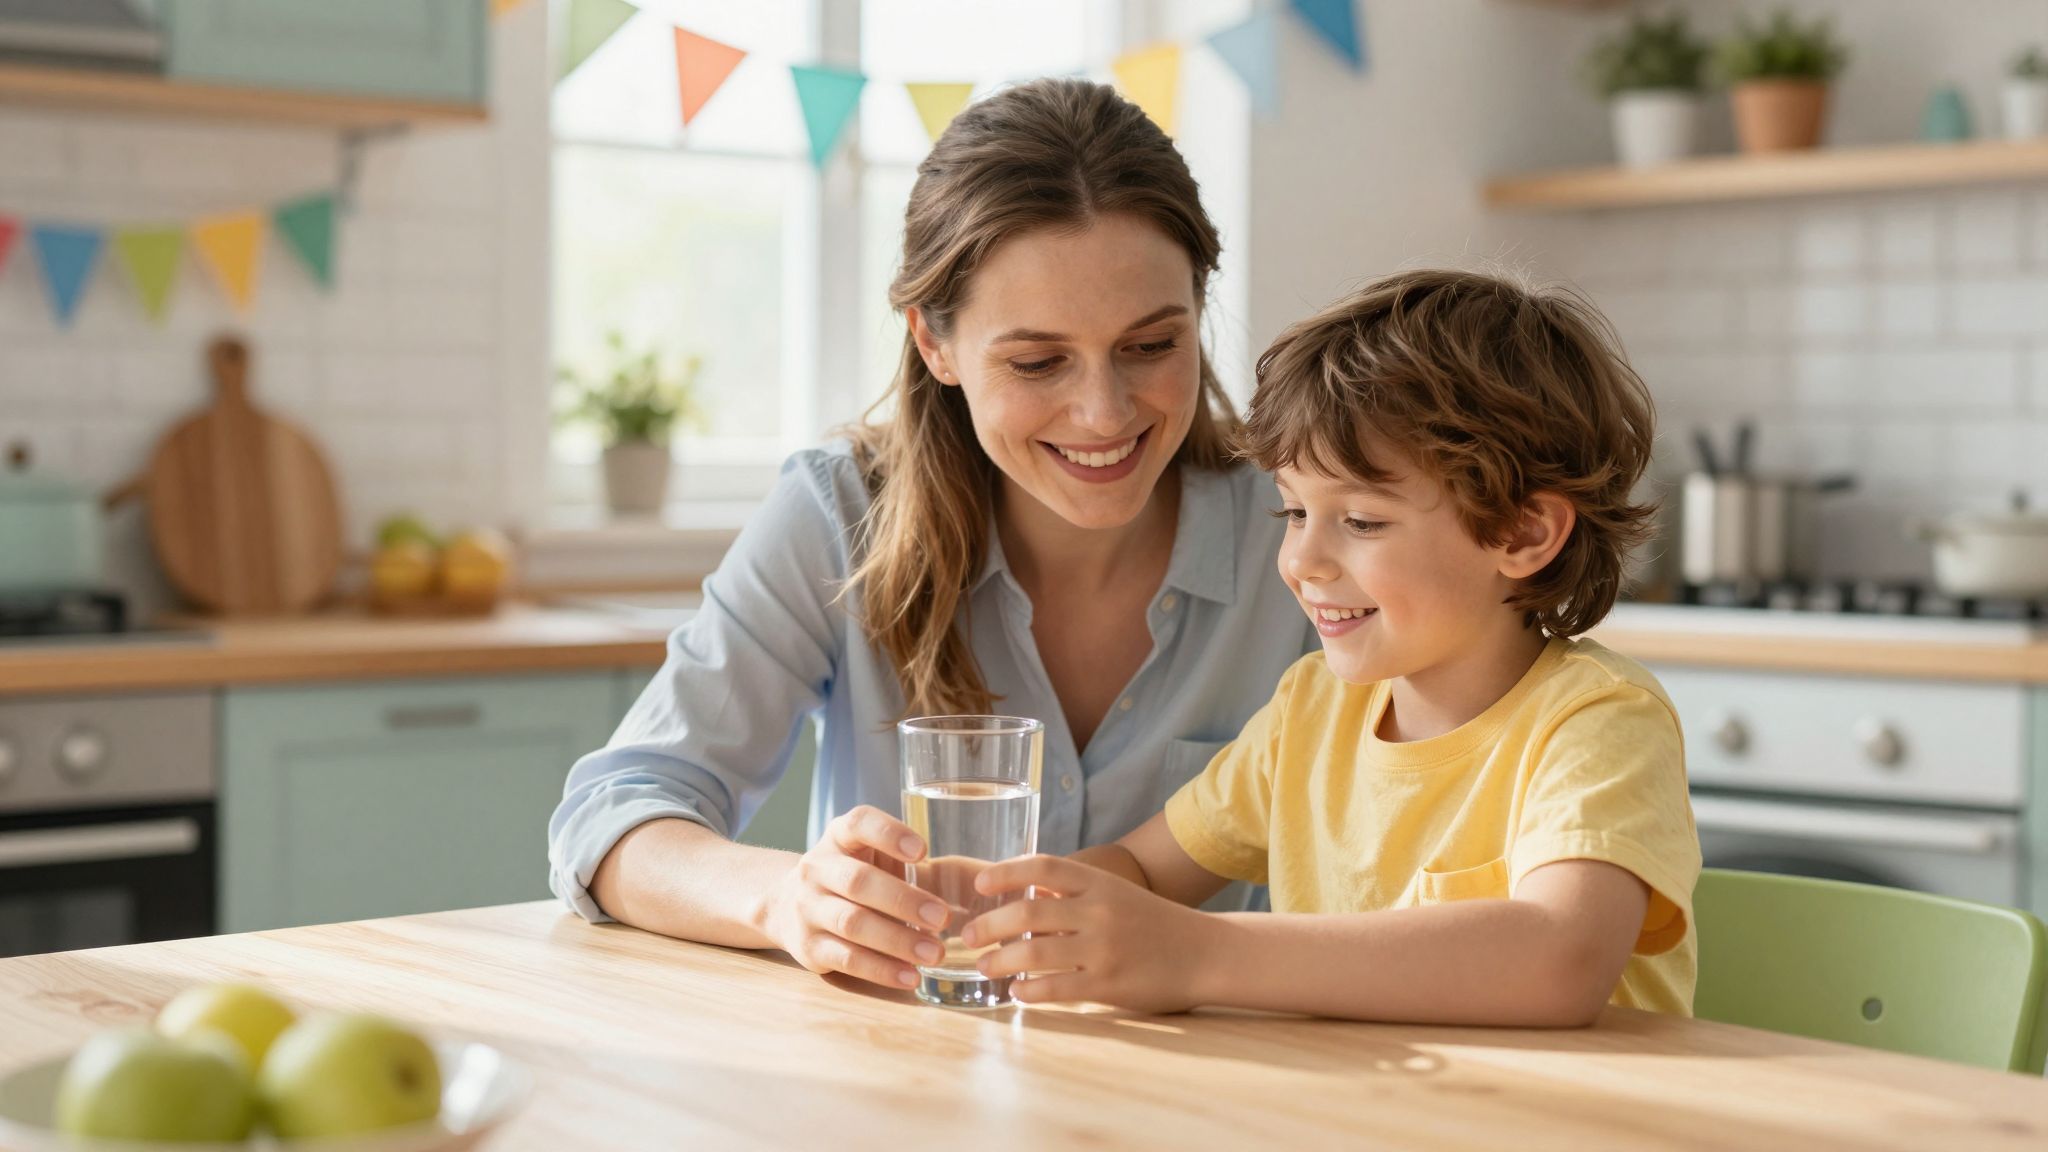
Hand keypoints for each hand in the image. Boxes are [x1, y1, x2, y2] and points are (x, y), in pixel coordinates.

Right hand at [758, 805, 949, 989]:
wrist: (785, 906)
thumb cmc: (850, 875)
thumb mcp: (868, 854)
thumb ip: (903, 859)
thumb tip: (971, 884)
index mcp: (838, 837)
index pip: (859, 824)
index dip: (889, 834)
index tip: (923, 851)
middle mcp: (816, 868)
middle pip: (858, 881)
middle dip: (903, 900)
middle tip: (943, 917)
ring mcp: (808, 908)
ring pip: (852, 923)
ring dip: (897, 940)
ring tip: (935, 952)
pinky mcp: (808, 947)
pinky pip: (846, 959)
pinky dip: (881, 970)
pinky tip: (910, 976)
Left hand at [960, 854, 1217, 1013]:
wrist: (1205, 953)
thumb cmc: (1154, 923)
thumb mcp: (1117, 894)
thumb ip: (1076, 892)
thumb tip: (1025, 891)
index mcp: (1100, 883)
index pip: (1043, 867)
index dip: (1005, 872)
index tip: (979, 883)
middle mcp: (1099, 910)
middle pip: (1028, 912)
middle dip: (989, 925)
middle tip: (967, 937)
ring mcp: (1103, 948)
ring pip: (1034, 953)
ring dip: (1000, 960)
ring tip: (984, 967)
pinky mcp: (1109, 984)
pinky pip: (1057, 988)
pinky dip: (1030, 990)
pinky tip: (1017, 993)